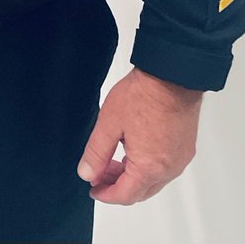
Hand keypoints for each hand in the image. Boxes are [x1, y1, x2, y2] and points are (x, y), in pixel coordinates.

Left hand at [78, 67, 202, 204]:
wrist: (170, 77)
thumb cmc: (141, 96)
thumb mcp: (108, 123)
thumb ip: (96, 152)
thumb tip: (87, 173)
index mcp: (149, 167)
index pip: (125, 195)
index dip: (106, 194)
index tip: (93, 189)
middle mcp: (169, 169)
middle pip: (140, 191)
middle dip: (117, 186)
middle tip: (99, 173)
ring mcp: (179, 159)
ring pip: (153, 181)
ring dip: (131, 176)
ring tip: (112, 161)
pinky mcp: (185, 148)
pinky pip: (164, 168)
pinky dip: (146, 167)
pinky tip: (132, 151)